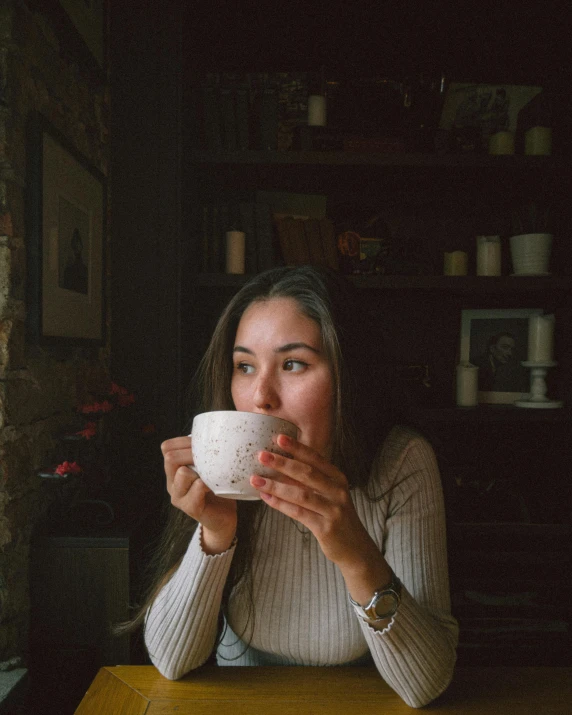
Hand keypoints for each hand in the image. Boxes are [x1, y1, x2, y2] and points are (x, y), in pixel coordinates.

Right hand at [162, 436, 236, 552]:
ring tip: (212, 471)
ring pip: (182, 472)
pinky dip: (207, 483)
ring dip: (200, 468)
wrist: (222, 519)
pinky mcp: (191, 508)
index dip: (183, 440)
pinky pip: (196, 489)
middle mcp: (172, 483)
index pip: (167, 447)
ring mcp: (179, 497)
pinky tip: (216, 484)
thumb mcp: (208, 467)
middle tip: (210, 455)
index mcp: (173, 470)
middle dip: (191, 452)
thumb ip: (205, 453)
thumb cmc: (218, 488)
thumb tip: (220, 429)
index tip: (202, 442)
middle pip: (171, 457)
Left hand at [250, 434, 379, 571]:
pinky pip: (299, 513)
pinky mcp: (326, 528)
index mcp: (338, 478)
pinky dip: (280, 504)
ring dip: (276, 485)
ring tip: (256, 479)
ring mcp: (333, 509)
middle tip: (262, 455)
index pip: (316, 458)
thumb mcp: (329, 494)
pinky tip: (266, 498)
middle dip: (283, 463)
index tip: (279, 438)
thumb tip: (280, 466)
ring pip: (301, 494)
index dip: (297, 448)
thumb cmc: (336, 517)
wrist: (355, 548)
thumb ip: (312, 481)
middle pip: (307, 473)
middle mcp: (338, 491)